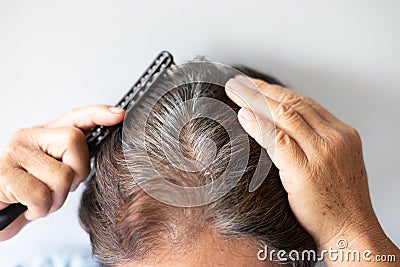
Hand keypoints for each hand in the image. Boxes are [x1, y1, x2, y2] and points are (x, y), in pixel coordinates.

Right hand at [0, 105, 124, 240]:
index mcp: (45, 135)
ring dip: (56, 199)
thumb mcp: (56, 175)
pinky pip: (40, 194)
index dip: (97, 113)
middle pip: (74, 141)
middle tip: (59, 189)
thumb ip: (74, 161)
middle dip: (76, 174)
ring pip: (61, 174)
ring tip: (41, 201)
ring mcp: (15, 153)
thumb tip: (105, 153)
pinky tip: (28, 207)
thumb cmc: (28, 194)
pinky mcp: (4, 174)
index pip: (75, 117)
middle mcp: (29, 137)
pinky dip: (39, 209)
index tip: (119, 115)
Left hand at [225, 76, 398, 264]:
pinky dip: (257, 125)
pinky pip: (277, 139)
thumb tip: (280, 128)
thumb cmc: (338, 202)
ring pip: (284, 115)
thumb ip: (313, 142)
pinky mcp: (307, 171)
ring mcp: (322, 153)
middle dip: (262, 90)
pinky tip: (242, 115)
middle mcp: (335, 138)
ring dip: (255, 100)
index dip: (276, 91)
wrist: (352, 232)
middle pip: (292, 103)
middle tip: (239, 83)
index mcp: (342, 134)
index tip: (257, 86)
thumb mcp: (333, 162)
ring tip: (234, 91)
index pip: (304, 103)